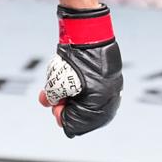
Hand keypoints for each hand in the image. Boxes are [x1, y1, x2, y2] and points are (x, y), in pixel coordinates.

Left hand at [41, 4, 122, 137]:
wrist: (90, 36)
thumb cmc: (74, 62)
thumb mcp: (56, 82)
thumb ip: (53, 98)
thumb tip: (48, 103)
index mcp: (98, 109)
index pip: (75, 125)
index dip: (61, 117)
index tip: (53, 106)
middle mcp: (109, 104)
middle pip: (84, 118)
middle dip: (66, 108)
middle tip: (54, 98)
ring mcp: (113, 93)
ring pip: (89, 105)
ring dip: (73, 99)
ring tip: (59, 88)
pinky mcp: (111, 82)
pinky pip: (96, 94)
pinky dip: (82, 91)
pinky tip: (71, 82)